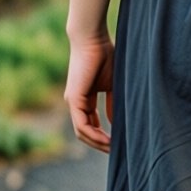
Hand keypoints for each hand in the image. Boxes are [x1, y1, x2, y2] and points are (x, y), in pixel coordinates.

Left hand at [65, 34, 115, 152]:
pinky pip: (81, 125)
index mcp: (84, 99)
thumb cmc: (104, 56)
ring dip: (97, 143)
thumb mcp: (112, 85)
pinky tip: (107, 140)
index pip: (91, 124)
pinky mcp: (74, 99)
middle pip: (85, 132)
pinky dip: (93, 135)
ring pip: (82, 132)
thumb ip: (113, 103)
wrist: (93, 39)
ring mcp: (73, 101)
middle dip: (100, 144)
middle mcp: (75, 102)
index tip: (117, 143)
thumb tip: (115, 122)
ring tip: (113, 148)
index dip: (103, 136)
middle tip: (116, 152)